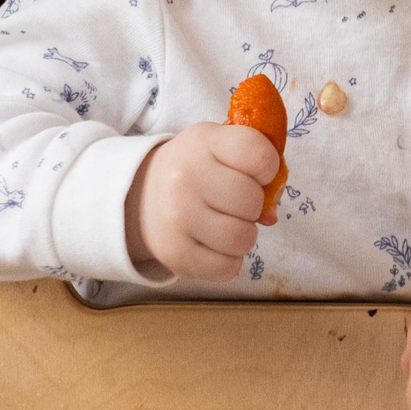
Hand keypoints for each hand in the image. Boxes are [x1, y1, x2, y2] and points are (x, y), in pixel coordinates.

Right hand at [125, 121, 282, 282]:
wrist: (139, 196)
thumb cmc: (196, 171)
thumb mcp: (220, 149)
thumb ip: (256, 168)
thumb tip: (270, 216)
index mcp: (203, 141)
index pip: (257, 153)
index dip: (268, 167)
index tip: (257, 172)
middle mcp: (184, 177)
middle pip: (252, 201)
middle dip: (254, 206)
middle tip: (237, 204)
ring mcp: (176, 216)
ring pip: (243, 237)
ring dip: (244, 235)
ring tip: (227, 224)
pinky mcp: (174, 253)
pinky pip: (228, 268)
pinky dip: (230, 261)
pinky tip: (215, 245)